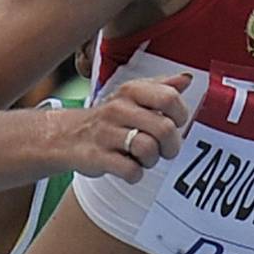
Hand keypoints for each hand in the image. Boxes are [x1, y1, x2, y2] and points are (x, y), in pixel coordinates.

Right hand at [70, 76, 192, 182]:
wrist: (66, 136)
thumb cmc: (110, 118)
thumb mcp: (132, 96)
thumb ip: (161, 87)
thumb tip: (187, 79)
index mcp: (131, 91)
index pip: (170, 98)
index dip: (180, 115)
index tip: (175, 123)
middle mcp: (118, 109)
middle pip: (164, 128)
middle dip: (171, 145)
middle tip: (165, 149)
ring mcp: (106, 133)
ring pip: (148, 149)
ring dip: (152, 160)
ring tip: (144, 159)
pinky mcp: (97, 157)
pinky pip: (130, 170)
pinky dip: (135, 174)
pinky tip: (130, 168)